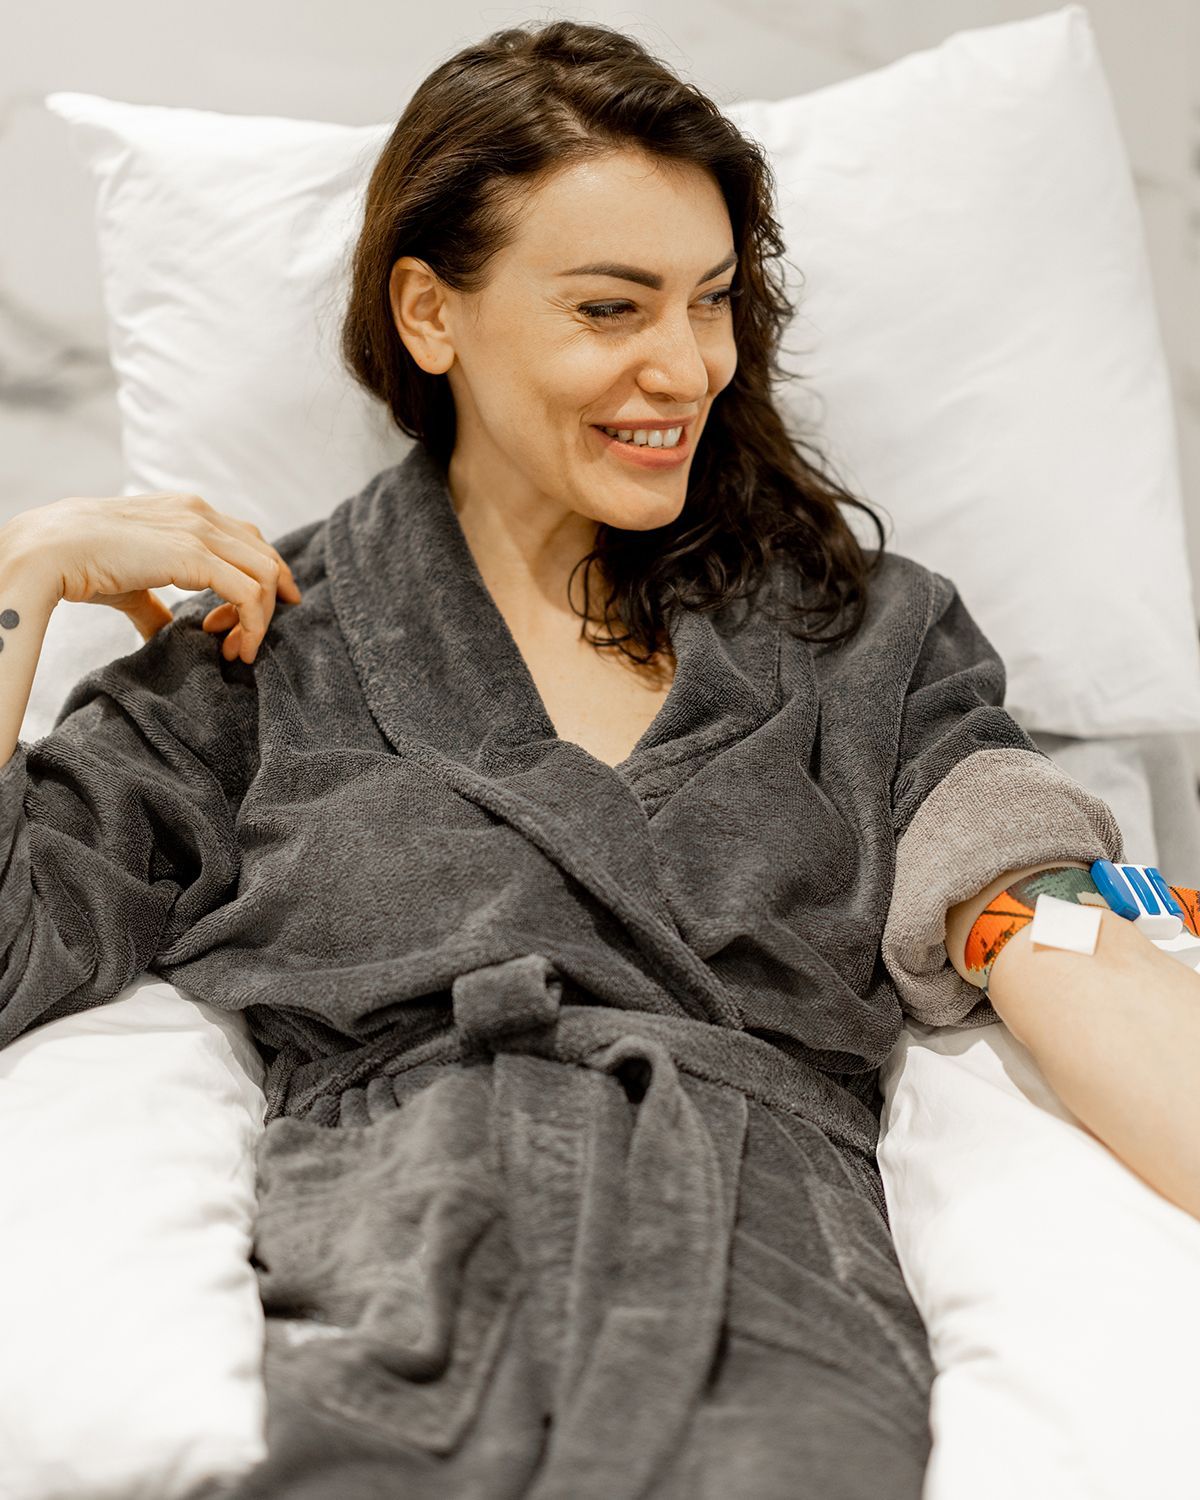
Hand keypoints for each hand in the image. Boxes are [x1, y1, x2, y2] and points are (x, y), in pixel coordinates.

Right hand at [9, 492, 300, 662]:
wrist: (49, 550)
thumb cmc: (80, 563)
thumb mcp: (131, 581)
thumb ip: (153, 603)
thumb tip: (162, 631)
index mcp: (187, 512)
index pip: (247, 540)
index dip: (264, 578)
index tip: (260, 614)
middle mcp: (200, 514)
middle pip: (265, 557)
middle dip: (269, 603)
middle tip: (246, 642)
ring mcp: (200, 531)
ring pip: (265, 576)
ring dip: (261, 620)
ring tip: (236, 650)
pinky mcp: (195, 556)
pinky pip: (249, 593)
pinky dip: (253, 625)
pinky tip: (236, 647)